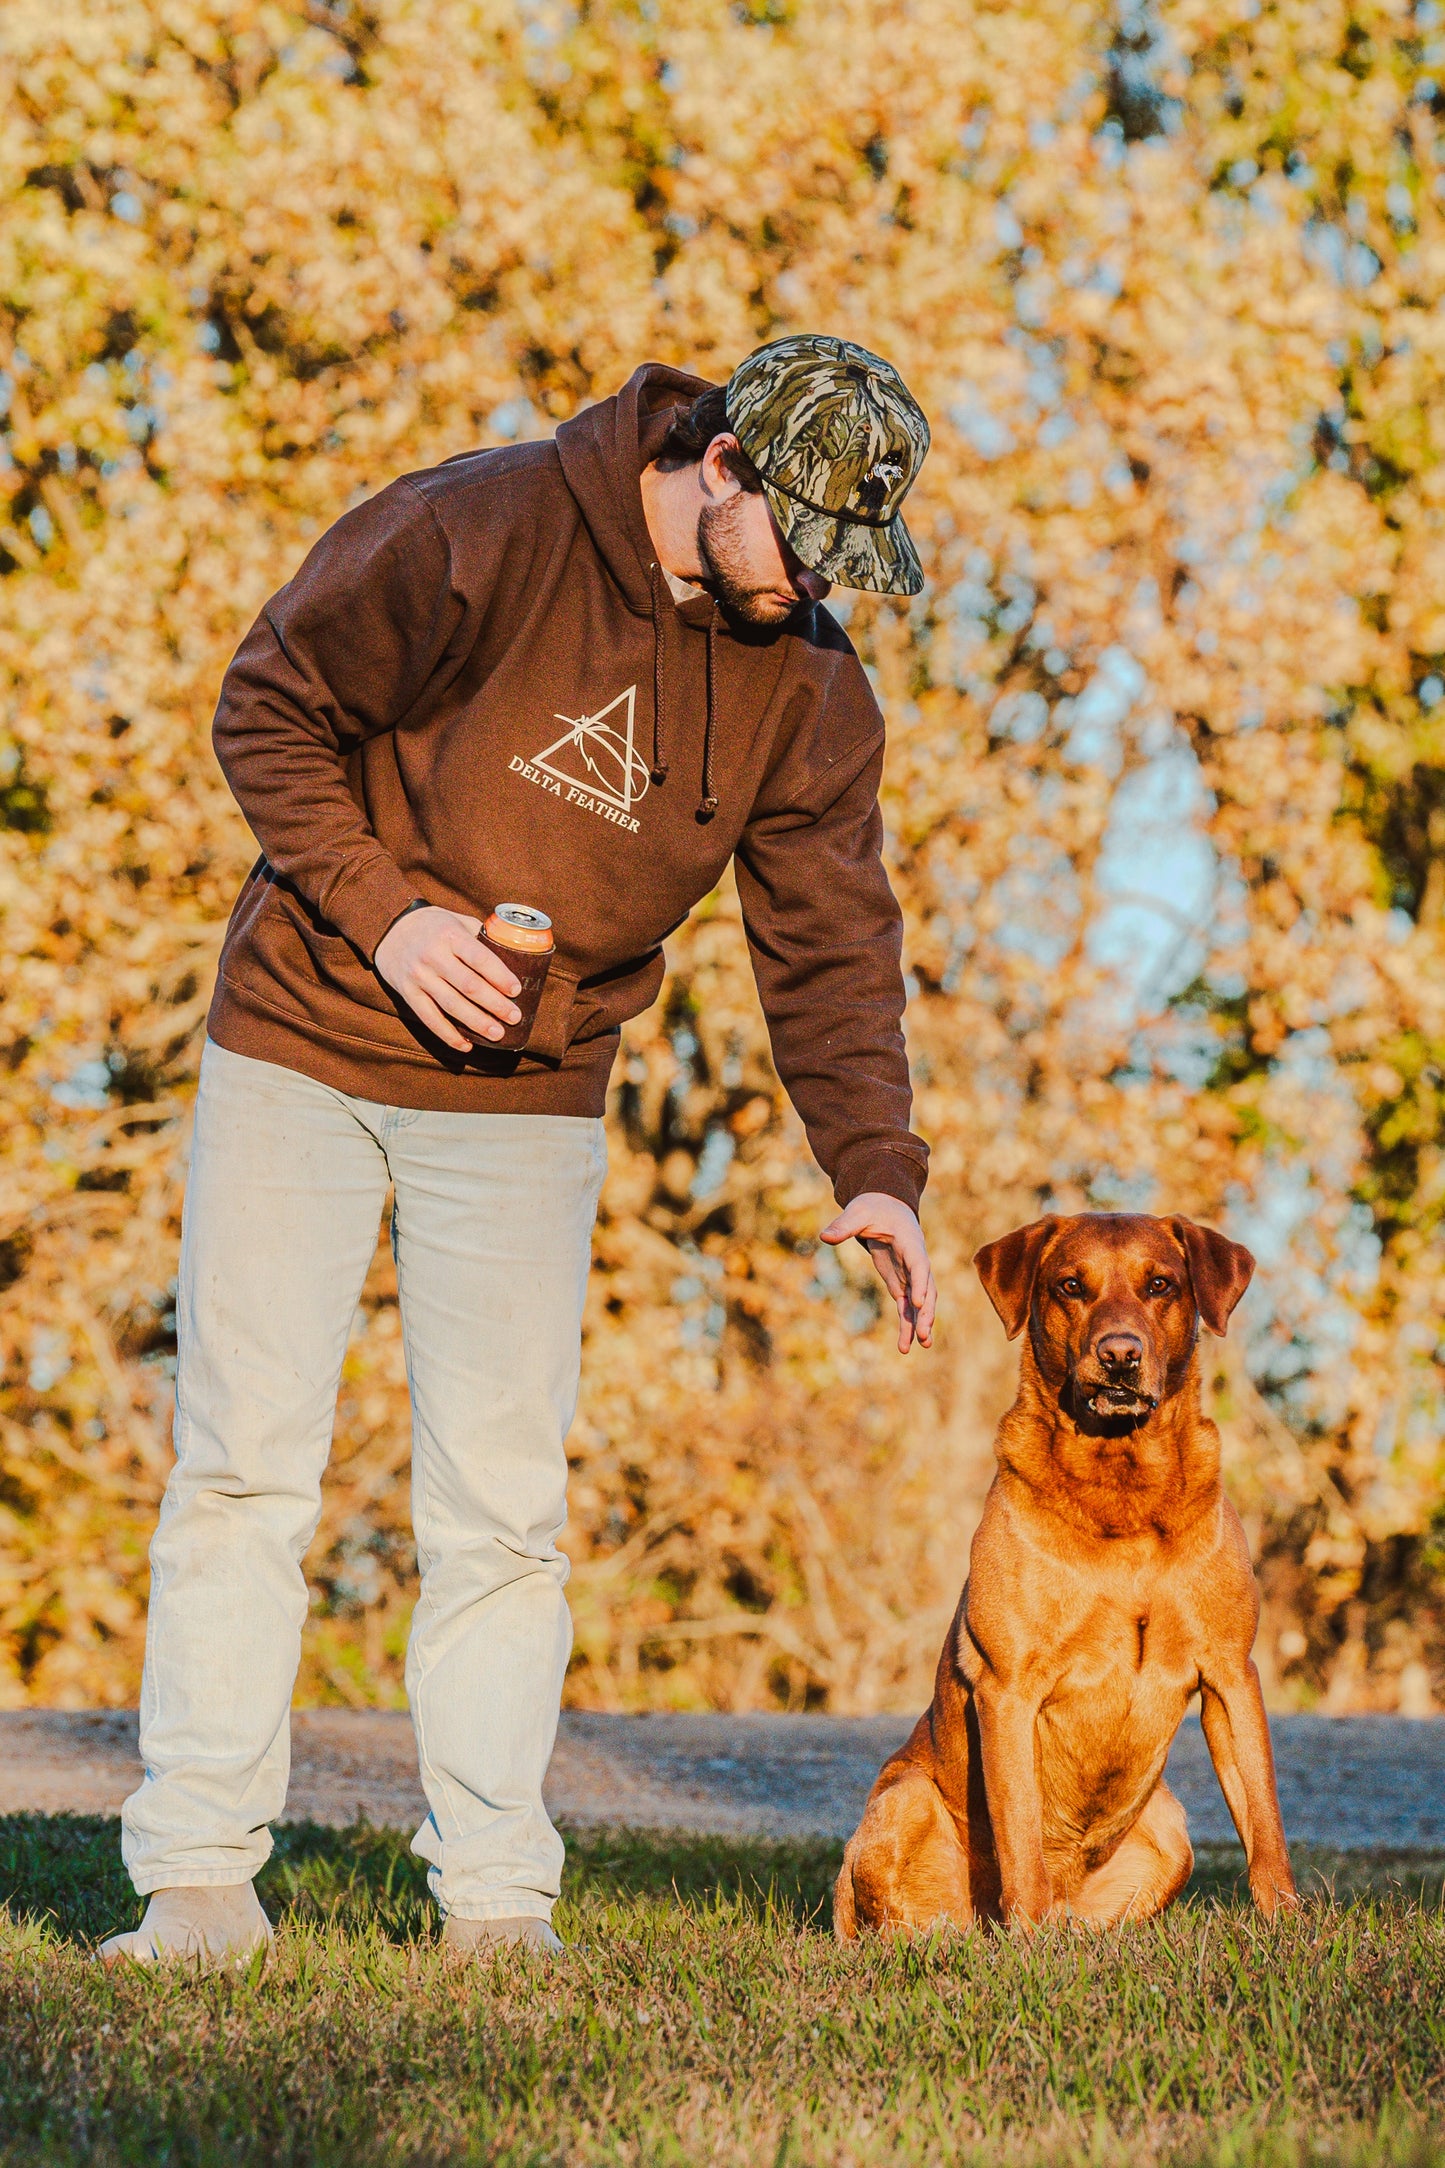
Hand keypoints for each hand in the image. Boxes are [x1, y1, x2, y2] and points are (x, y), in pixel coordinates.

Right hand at [373, 907, 520, 1052]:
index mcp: (450, 935)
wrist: (390, 929)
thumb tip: (514, 958)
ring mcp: (419, 976)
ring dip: (477, 1022)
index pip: (479, 958)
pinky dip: (448, 1035)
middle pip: (469, 985)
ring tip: (498, 1034)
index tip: (516, 990)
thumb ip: (481, 937)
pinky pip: (430, 1018)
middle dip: (495, 1004)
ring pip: (451, 1005)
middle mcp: (433, 955)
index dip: (499, 976)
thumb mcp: (457, 921)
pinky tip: (467, 1045)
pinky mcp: (408, 993)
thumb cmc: (435, 927)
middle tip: (514, 1017)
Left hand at [820, 1192, 935, 1353]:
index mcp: (910, 1242)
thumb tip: (824, 1236)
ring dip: (921, 1323)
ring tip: (920, 1346)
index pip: (919, 1265)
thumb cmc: (873, 1207)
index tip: (918, 1303)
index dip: (921, 1284)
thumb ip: (844, 1225)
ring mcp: (910, 1275)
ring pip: (921, 1303)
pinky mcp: (902, 1284)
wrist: (885, 1207)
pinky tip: (906, 1346)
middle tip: (924, 1334)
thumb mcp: (858, 1212)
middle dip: (927, 1312)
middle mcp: (916, 1261)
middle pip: (927, 1289)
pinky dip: (908, 1325)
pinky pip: (907, 1308)